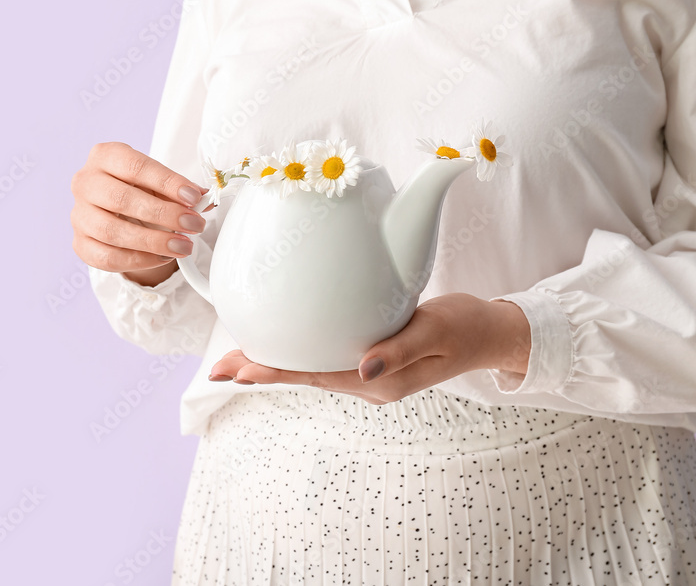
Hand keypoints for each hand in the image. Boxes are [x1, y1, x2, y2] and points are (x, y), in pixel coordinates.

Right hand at [71, 142, 210, 285]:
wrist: (113, 210)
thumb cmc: (137, 189)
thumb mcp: (159, 182)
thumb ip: (180, 189)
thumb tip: (205, 199)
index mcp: (105, 156)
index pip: (136, 167)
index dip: (167, 182)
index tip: (194, 197)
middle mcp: (85, 182)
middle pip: (121, 199)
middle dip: (163, 214)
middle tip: (193, 224)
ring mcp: (78, 214)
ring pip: (112, 231)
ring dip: (153, 242)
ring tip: (183, 246)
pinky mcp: (80, 243)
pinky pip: (107, 257)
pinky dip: (139, 260)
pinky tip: (163, 257)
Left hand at [208, 293, 530, 403]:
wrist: (490, 331)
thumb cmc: (467, 327)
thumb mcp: (437, 330)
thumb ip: (401, 349)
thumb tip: (363, 368)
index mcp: (380, 381)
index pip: (313, 376)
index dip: (273, 372)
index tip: (237, 372)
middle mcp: (367, 380)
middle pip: (302, 376)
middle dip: (260, 371)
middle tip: (218, 369)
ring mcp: (367, 371)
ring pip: (309, 368)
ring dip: (274, 362)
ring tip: (236, 358)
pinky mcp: (369, 356)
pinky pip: (324, 357)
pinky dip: (297, 350)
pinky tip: (282, 340)